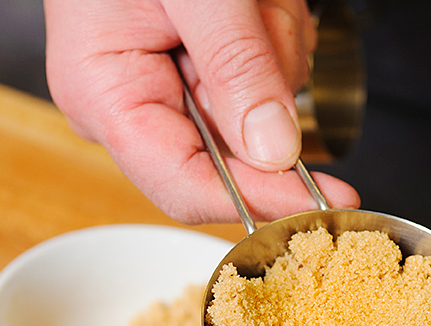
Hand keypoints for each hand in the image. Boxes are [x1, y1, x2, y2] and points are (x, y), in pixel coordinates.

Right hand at [43, 0, 359, 223]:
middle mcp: (128, 106)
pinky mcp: (192, 70)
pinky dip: (268, 33)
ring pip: (256, 109)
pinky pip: (256, 77)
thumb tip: (275, 151)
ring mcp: (162, 88)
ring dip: (273, 46)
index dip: (259, 201)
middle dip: (268, 86)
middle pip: (231, 150)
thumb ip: (235, 65)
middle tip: (260, 15)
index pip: (185, 187)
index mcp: (105, 97)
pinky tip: (250, 3)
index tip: (324, 201)